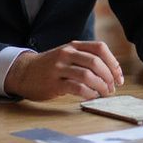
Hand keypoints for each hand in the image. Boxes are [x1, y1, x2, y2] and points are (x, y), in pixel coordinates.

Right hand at [4, 40, 123, 99]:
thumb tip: (111, 72)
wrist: (23, 72)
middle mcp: (67, 54)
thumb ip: (86, 58)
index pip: (100, 48)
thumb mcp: (67, 55)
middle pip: (96, 62)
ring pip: (88, 75)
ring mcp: (59, 68)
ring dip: (101, 86)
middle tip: (112, 88)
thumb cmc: (51, 65)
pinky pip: (77, 87)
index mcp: (74, 46)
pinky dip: (88, 93)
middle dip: (109, 76)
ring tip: (104, 94)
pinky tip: (91, 96)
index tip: (118, 77)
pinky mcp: (53, 83)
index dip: (113, 62)